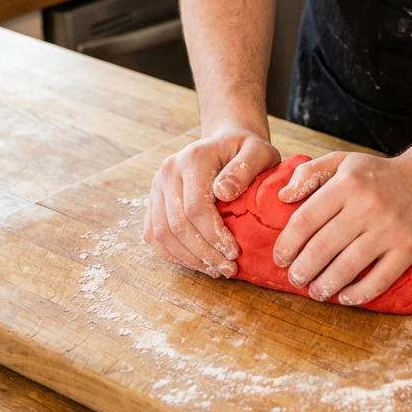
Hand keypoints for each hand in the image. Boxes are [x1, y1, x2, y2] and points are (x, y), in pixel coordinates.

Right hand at [143, 126, 279, 277]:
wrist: (226, 142)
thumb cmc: (245, 150)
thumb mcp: (258, 152)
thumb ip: (244, 169)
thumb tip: (223, 192)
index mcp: (192, 159)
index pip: (195, 207)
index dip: (213, 236)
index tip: (234, 253)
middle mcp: (168, 172)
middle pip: (177, 225)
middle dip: (203, 253)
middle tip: (228, 269)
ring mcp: (157, 187)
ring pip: (162, 234)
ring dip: (188, 258)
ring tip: (215, 269)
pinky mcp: (154, 201)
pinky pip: (154, 235)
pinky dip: (174, 254)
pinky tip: (197, 262)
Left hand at [271, 150, 411, 305]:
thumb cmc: (378, 174)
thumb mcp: (343, 161)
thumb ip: (310, 173)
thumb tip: (282, 197)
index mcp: (347, 184)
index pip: (306, 220)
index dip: (288, 244)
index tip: (280, 258)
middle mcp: (367, 206)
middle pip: (322, 248)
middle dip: (302, 269)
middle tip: (295, 279)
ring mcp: (389, 229)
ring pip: (347, 268)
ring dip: (325, 285)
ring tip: (315, 291)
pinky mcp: (408, 249)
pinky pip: (379, 280)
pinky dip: (358, 294)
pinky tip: (344, 296)